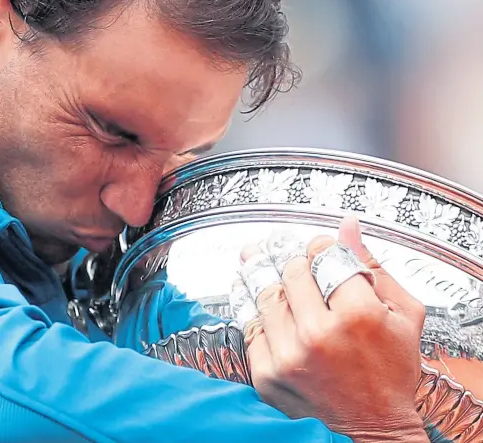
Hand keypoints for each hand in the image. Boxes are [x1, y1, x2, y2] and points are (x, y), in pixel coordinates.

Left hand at [238, 217, 428, 442]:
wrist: (372, 430)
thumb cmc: (390, 374)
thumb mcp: (402, 315)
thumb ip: (372, 266)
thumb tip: (347, 227)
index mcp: (357, 315)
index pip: (324, 256)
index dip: (319, 244)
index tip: (318, 246)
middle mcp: (318, 334)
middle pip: (290, 272)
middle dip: (289, 256)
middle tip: (282, 248)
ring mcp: (288, 355)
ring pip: (264, 294)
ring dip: (260, 272)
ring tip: (255, 257)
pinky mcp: (266, 373)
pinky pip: (250, 326)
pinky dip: (248, 305)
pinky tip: (247, 290)